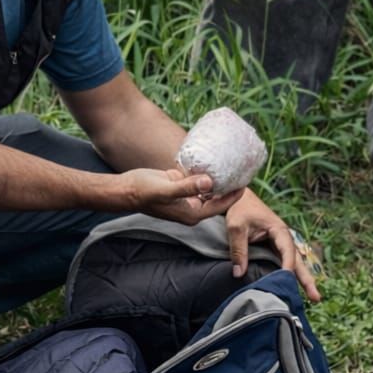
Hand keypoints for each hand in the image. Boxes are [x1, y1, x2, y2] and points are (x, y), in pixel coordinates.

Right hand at [121, 167, 243, 223]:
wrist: (126, 189)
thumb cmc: (143, 192)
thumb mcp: (166, 190)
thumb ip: (187, 187)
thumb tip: (210, 182)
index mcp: (192, 213)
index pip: (220, 205)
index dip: (234, 195)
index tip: (246, 181)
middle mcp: (192, 207)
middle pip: (217, 197)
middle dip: (230, 186)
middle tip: (242, 170)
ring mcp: (187, 197)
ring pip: (208, 188)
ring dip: (219, 178)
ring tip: (232, 163)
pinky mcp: (181, 185)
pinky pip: (197, 179)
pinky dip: (205, 171)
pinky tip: (213, 160)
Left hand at [224, 190, 321, 301]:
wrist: (238, 197)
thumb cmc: (239, 209)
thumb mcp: (236, 227)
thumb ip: (238, 249)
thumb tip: (238, 274)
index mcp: (279, 230)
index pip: (288, 251)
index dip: (288, 266)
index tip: (287, 280)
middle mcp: (283, 238)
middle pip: (297, 260)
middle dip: (306, 279)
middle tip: (316, 298)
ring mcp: (280, 243)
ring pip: (294, 263)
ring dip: (302, 279)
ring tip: (313, 297)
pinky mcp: (274, 248)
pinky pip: (284, 263)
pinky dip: (290, 275)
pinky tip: (293, 288)